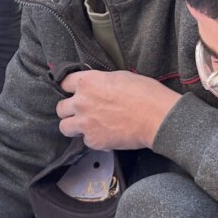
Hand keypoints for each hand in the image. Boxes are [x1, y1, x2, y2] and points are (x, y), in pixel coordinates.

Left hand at [57, 70, 180, 149]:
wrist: (157, 117)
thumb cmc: (145, 93)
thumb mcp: (120, 77)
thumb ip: (101, 82)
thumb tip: (98, 87)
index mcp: (87, 82)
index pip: (64, 83)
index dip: (70, 88)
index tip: (74, 92)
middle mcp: (81, 102)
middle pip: (60, 108)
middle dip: (70, 110)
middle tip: (82, 112)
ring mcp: (85, 123)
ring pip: (64, 127)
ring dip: (74, 126)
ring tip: (87, 126)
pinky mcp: (93, 141)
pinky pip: (85, 141)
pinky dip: (93, 139)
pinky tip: (106, 135)